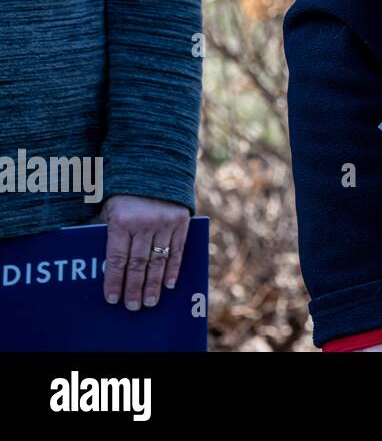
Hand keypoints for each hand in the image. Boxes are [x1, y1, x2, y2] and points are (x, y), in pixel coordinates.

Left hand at [100, 194, 189, 309]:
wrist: (154, 169)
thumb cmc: (125, 194)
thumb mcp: (109, 210)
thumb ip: (108, 234)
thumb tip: (105, 265)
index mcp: (122, 221)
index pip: (117, 258)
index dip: (114, 280)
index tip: (113, 298)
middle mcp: (144, 223)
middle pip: (138, 263)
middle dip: (135, 287)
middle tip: (133, 307)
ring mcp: (165, 223)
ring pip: (158, 260)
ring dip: (154, 284)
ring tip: (150, 302)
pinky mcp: (181, 221)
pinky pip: (178, 250)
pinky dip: (174, 268)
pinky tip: (170, 284)